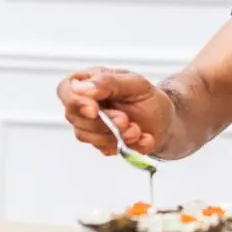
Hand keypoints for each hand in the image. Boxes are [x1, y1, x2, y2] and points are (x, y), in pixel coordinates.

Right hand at [56, 67, 174, 156]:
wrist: (165, 120)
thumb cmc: (147, 97)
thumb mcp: (135, 83)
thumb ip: (109, 82)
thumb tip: (83, 88)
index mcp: (89, 83)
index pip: (66, 90)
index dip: (75, 101)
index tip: (93, 110)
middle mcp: (85, 105)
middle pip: (74, 116)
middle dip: (102, 121)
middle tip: (126, 120)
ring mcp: (90, 127)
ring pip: (86, 136)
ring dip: (114, 135)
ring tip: (137, 130)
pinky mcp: (101, 144)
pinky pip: (105, 149)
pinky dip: (127, 146)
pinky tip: (142, 139)